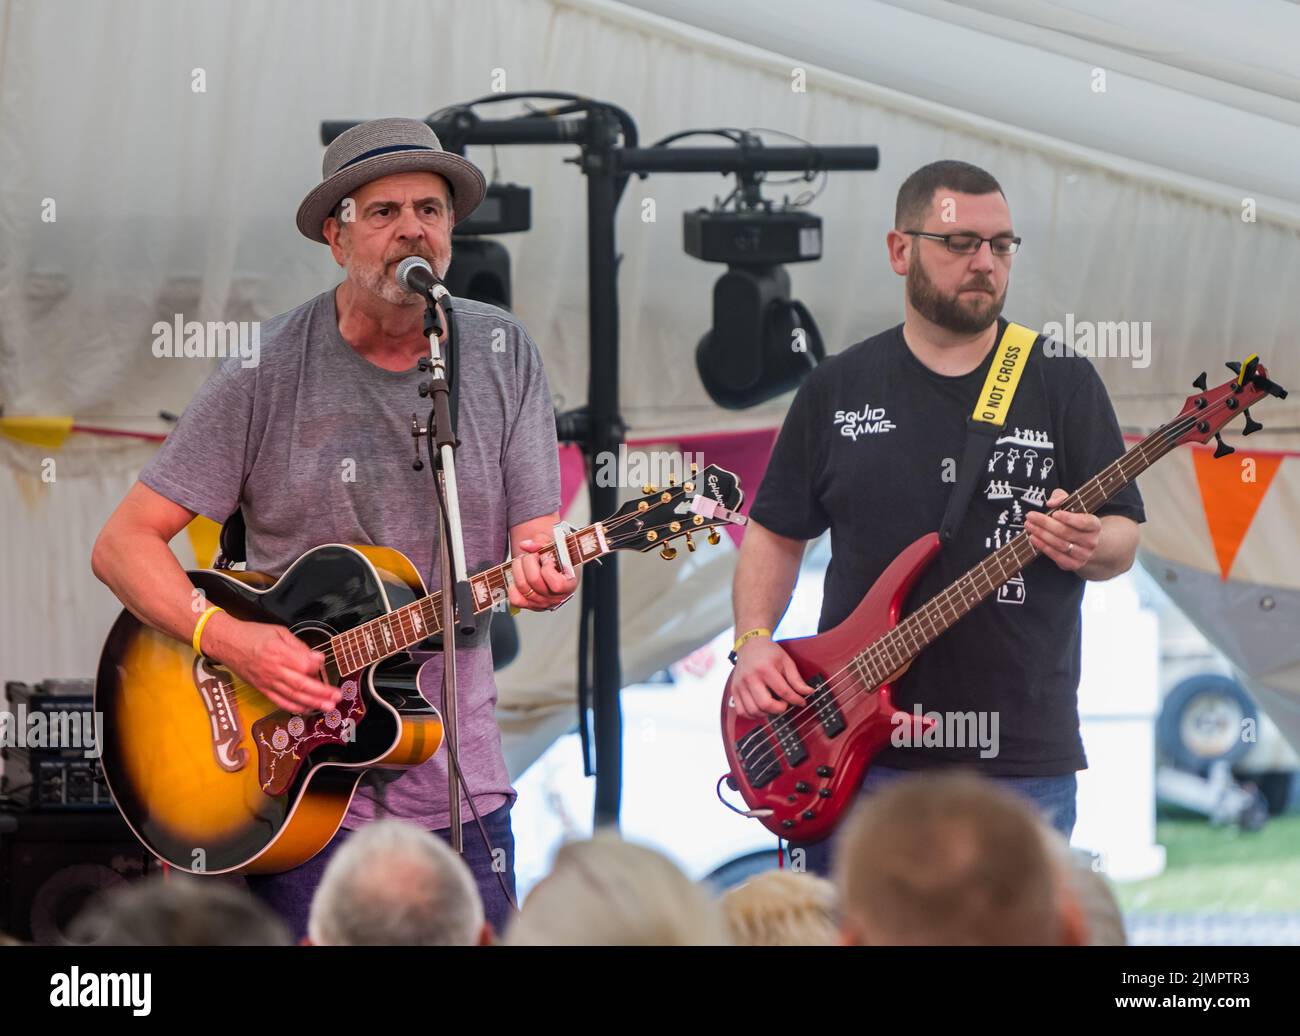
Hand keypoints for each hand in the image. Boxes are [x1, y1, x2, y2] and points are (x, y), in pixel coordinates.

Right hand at [207, 614, 340, 713]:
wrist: (227, 643)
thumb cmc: (253, 634)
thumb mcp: (279, 632)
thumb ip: (299, 646)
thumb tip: (317, 657)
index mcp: (278, 652)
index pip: (303, 665)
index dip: (316, 667)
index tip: (323, 663)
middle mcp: (273, 670)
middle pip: (301, 684)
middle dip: (321, 692)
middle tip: (337, 696)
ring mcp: (266, 682)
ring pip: (292, 696)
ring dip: (312, 703)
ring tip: (328, 707)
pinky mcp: (261, 689)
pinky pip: (279, 702)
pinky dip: (294, 707)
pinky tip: (307, 709)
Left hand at [508, 537, 578, 610]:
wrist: (554, 567)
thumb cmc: (558, 557)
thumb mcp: (556, 545)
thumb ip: (542, 541)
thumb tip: (526, 545)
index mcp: (569, 584)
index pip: (557, 584)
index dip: (548, 568)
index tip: (546, 557)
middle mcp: (556, 597)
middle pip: (534, 580)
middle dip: (529, 560)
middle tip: (532, 554)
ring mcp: (542, 603)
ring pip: (522, 586)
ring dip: (518, 568)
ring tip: (523, 560)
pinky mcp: (529, 605)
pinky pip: (515, 599)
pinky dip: (513, 586)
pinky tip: (519, 576)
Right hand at [730, 637, 813, 718]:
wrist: (749, 644)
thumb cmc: (769, 653)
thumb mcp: (786, 661)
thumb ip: (796, 678)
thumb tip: (808, 692)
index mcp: (765, 669)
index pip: (783, 691)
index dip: (796, 700)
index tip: (801, 702)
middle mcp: (750, 678)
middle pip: (766, 704)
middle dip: (780, 709)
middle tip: (784, 704)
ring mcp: (740, 685)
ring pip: (753, 710)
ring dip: (767, 713)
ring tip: (773, 706)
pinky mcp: (734, 690)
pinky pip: (742, 711)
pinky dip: (753, 715)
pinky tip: (761, 709)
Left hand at [1023, 488, 1100, 572]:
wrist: (1085, 544)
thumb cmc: (1075, 521)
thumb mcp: (1072, 505)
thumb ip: (1062, 498)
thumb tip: (1051, 503)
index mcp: (1095, 525)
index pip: (1084, 522)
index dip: (1069, 518)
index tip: (1054, 513)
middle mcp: (1091, 541)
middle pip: (1066, 532)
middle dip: (1045, 523)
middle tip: (1030, 516)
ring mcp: (1083, 555)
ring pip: (1060, 544)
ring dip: (1041, 535)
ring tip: (1029, 526)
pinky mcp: (1074, 564)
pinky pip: (1056, 556)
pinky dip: (1043, 547)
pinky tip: (1033, 539)